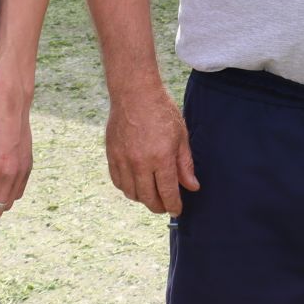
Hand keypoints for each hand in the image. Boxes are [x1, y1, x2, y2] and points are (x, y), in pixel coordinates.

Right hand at [104, 82, 199, 215]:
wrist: (134, 93)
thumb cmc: (161, 111)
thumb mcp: (181, 136)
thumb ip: (185, 164)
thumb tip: (192, 187)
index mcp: (161, 158)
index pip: (168, 193)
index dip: (173, 206)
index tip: (177, 210)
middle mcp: (140, 163)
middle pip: (148, 198)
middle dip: (158, 206)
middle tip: (165, 206)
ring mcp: (123, 160)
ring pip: (131, 193)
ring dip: (142, 199)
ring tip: (151, 195)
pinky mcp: (111, 155)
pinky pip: (117, 182)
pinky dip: (127, 188)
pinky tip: (135, 185)